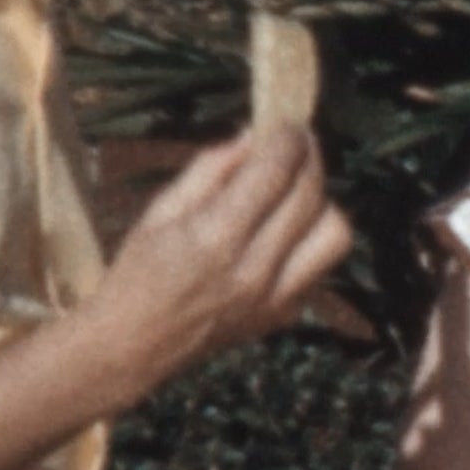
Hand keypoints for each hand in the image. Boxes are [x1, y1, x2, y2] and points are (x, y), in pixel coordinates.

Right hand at [82, 128, 353, 393]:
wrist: (135, 347)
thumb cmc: (138, 272)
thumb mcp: (161, 211)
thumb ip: (210, 170)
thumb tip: (253, 136)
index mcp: (215, 238)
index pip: (274, 172)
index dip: (287, 138)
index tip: (286, 122)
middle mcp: (254, 269)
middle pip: (310, 196)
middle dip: (309, 157)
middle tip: (298, 141)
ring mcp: (276, 297)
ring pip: (335, 233)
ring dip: (322, 201)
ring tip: (297, 188)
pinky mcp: (285, 314)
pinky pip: (322, 264)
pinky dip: (312, 237)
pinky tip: (286, 229)